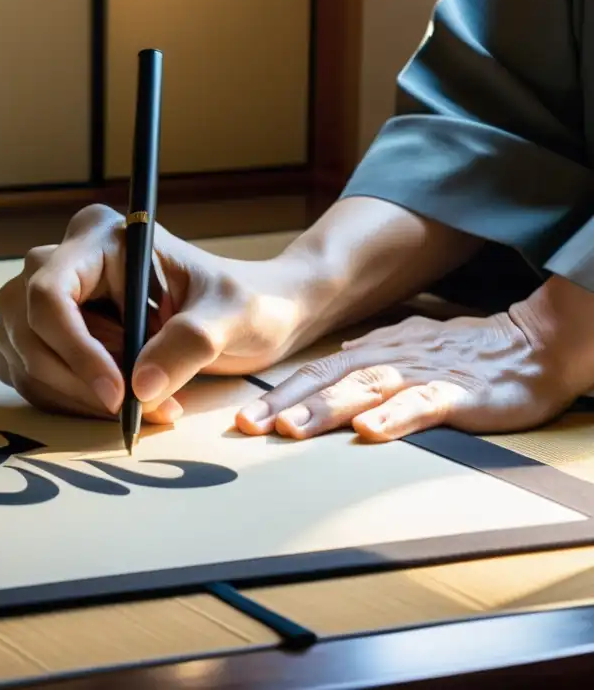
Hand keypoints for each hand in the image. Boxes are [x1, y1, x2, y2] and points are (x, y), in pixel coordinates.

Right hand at [0, 204, 318, 423]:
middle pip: (29, 327)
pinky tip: (116, 405)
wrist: (250, 318)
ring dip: (75, 395)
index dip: (76, 348)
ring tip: (142, 405)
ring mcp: (49, 299)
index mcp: (101, 237)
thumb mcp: (231, 317)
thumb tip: (140, 386)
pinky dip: (68, 402)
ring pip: (26, 356)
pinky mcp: (49, 336)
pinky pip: (31, 375)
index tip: (118, 395)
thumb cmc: (244, 303)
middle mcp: (65, 261)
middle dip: (78, 379)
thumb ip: (189, 343)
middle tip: (135, 409)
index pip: (51, 292)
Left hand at [235, 310, 579, 441]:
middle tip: (247, 427)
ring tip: (291, 427)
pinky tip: (370, 431)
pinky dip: (395, 417)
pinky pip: (422, 405)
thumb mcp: (408, 348)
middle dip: (284, 404)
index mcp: (373, 354)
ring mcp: (421, 374)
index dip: (276, 395)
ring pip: (365, 389)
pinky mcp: (457, 392)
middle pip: (327, 381)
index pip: (313, 374)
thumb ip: (369, 357)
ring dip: (326, 409)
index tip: (241, 420)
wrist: (533, 343)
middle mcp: (388, 360)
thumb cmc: (464, 352)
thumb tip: (334, 363)